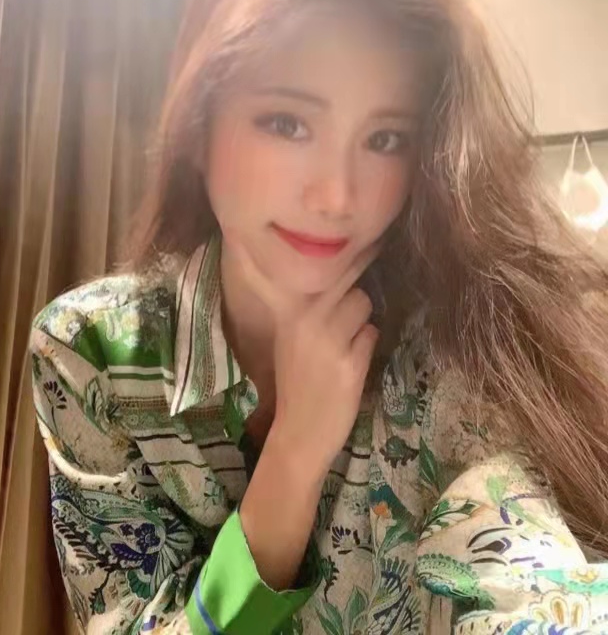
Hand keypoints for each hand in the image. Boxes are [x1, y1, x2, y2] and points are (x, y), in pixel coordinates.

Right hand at [228, 235, 379, 478]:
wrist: (299, 431)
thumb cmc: (298, 382)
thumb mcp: (293, 337)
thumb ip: (313, 306)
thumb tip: (345, 273)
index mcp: (292, 312)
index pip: (326, 270)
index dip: (351, 252)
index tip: (371, 232)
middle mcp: (309, 319)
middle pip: (350, 283)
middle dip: (356, 291)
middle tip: (368, 280)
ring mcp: (331, 341)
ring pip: (364, 307)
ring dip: (362, 322)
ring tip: (345, 346)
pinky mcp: (351, 363)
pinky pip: (372, 335)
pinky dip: (366, 346)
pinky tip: (351, 364)